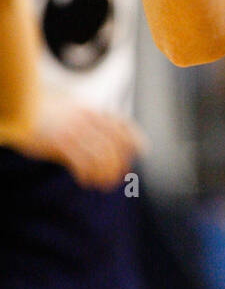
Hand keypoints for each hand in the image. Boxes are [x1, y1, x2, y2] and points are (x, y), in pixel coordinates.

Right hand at [16, 89, 149, 190]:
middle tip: (117, 178)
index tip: (143, 151)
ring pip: (102, 157)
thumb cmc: (40, 109)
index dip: (136, 138)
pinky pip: (82, 163)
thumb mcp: (69, 107)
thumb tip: (100, 131)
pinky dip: (88, 176)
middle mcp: (86, 120)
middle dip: (120, 165)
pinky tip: (85, 181)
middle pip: (115, 145)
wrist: (18, 105)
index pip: (122, 125)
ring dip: (105, 175)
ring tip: (101, 184)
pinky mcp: (59, 143)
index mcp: (90, 110)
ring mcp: (74, 131)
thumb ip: (86, 118)